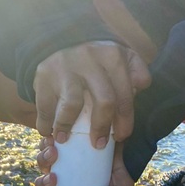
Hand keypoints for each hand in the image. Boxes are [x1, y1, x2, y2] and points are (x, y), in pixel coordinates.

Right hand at [33, 41, 150, 149]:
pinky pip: (45, 106)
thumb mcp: (120, 58)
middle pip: (103, 101)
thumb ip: (135, 71)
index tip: (120, 137)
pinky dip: (45, 123)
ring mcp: (65, 66)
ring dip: (67, 127)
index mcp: (112, 55)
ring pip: (72, 105)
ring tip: (64, 140)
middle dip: (102, 128)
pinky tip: (48, 132)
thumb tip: (140, 86)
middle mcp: (89, 58)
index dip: (125, 121)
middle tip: (98, 144)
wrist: (60, 41)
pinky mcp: (44, 74)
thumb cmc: (96, 62)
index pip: (124, 94)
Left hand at [35, 137, 133, 185]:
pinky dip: (46, 142)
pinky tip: (52, 140)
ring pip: (43, 162)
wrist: (129, 143)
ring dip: (43, 159)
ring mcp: (61, 159)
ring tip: (54, 154)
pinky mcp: (63, 140)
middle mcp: (63, 178)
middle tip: (53, 179)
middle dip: (43, 184)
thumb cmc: (122, 169)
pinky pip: (47, 142)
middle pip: (43, 185)